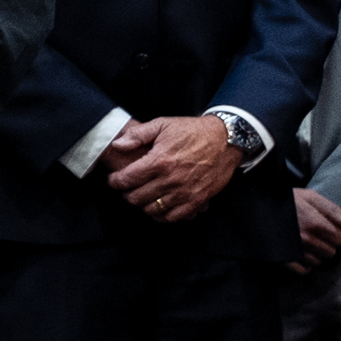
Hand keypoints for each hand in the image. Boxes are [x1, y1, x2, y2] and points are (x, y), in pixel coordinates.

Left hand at [101, 114, 240, 225]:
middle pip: (136, 197)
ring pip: (152, 210)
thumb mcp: (163, 124)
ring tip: (142, 196)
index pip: (126, 179)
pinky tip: (159, 206)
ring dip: (142, 205)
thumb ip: (137, 135)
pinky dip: (162, 215)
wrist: (226, 139)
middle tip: (127, 188)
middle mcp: (170, 179)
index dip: (115, 181)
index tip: (114, 180)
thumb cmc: (193, 131)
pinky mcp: (197, 200)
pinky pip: (173, 217)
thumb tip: (117, 144)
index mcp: (159, 161)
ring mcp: (184, 192)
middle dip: (127, 194)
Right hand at [287, 185, 340, 272]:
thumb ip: (332, 209)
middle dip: (328, 245)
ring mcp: (295, 250)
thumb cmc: (285, 200)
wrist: (256, 207)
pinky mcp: (284, 259)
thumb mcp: (309, 196)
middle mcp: (306, 239)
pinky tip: (301, 254)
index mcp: (315, 222)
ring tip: (308, 244)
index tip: (331, 230)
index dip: (338, 234)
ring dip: (317, 255)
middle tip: (318, 236)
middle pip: (332, 252)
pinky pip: (304, 271)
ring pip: (319, 262)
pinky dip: (305, 265)